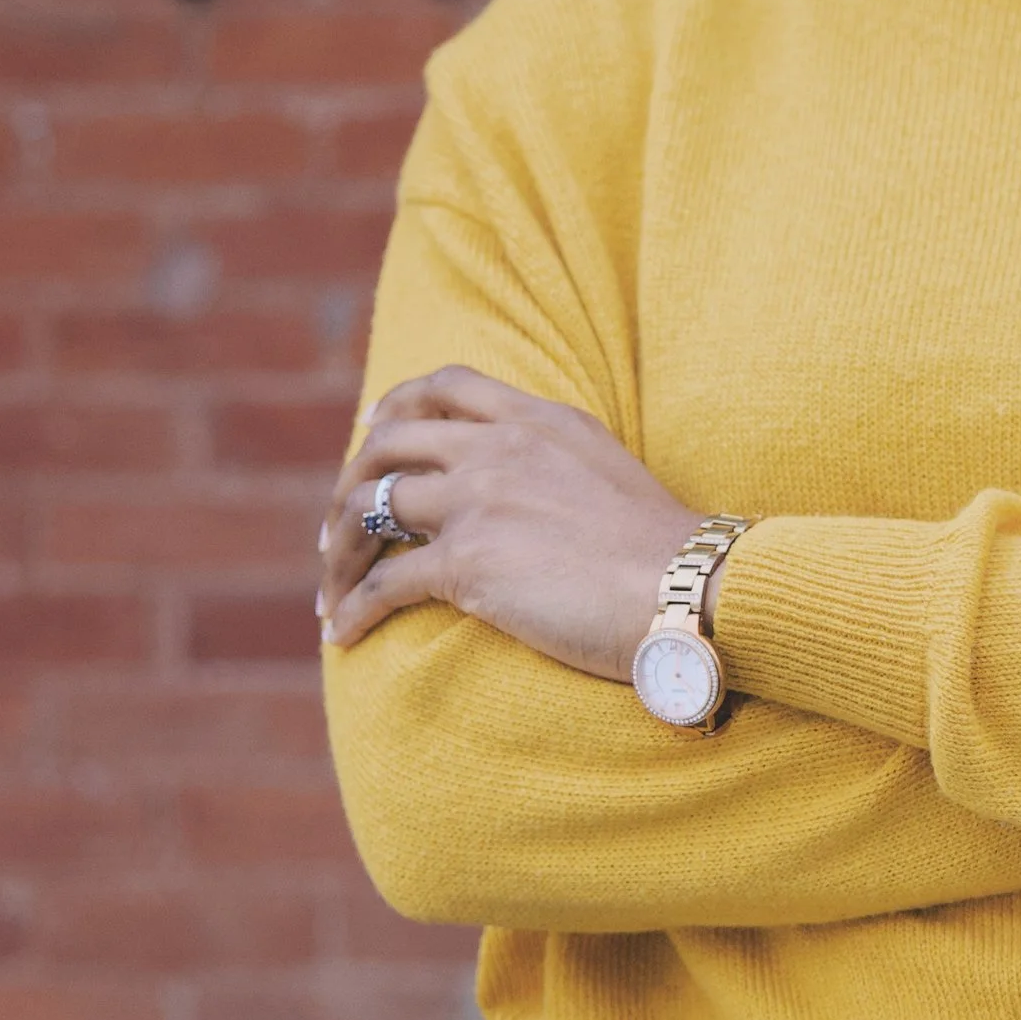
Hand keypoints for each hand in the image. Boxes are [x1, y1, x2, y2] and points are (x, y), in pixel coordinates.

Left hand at [319, 367, 700, 673]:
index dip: (395, 407)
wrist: (689, 589)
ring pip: (368, 508)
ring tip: (331, 591)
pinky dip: (353, 609)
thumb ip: (556, 464)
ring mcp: (480, 500)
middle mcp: (500, 447)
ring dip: (338, 553)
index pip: (446, 386)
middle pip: (386, 444)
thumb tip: (527, 494)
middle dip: (347, 485)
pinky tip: (344, 633)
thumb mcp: (609, 473)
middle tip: (337, 529)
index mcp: (539, 419)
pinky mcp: (467, 562)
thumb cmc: (666, 553)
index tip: (373, 434)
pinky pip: (383, 581)